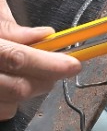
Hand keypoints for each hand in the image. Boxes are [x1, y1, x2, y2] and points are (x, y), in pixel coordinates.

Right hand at [0, 0, 81, 120]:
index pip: (14, 57)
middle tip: (62, 67)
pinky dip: (8, 104)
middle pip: (14, 87)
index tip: (74, 63)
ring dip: (27, 92)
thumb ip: (7, 24)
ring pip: (6, 106)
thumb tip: (44, 36)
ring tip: (37, 75)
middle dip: (44, 79)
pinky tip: (10, 86)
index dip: (48, 63)